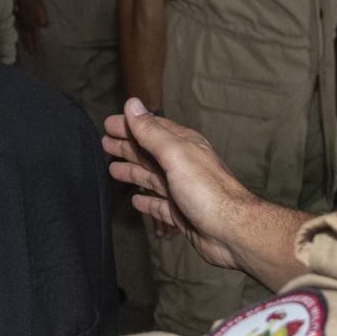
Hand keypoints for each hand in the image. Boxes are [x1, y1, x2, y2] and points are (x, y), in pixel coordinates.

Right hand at [15, 0, 47, 53]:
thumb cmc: (33, 1)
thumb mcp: (41, 8)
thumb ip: (43, 18)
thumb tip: (44, 26)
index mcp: (33, 23)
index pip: (35, 36)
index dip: (36, 44)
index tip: (37, 53)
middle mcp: (27, 25)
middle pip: (29, 39)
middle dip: (30, 48)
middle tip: (31, 56)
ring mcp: (22, 23)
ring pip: (24, 36)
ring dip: (25, 44)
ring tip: (26, 52)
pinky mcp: (18, 20)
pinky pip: (20, 31)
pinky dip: (21, 37)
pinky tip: (21, 40)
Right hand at [103, 99, 250, 271]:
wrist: (231, 231)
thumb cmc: (208, 191)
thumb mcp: (175, 154)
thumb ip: (151, 131)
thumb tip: (133, 104)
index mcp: (184, 146)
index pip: (151, 129)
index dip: (130, 125)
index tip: (108, 124)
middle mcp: (183, 165)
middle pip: (149, 152)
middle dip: (127, 147)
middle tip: (105, 143)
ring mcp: (182, 190)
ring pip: (151, 177)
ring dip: (132, 171)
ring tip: (113, 169)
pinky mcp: (181, 213)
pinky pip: (158, 204)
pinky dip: (146, 201)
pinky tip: (136, 200)